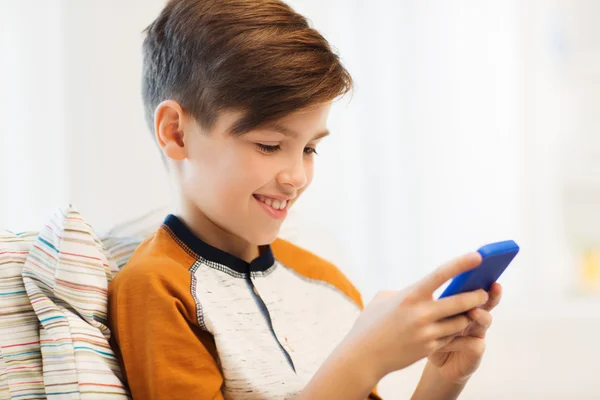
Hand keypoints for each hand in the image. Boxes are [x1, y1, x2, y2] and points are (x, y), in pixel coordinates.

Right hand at [342, 252, 488, 380]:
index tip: (478, 256)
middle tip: (483, 292)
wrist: (363, 356)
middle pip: (460, 302)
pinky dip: (455, 330)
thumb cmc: (371, 323)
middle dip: (477, 296)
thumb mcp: (384, 299)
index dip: (461, 264)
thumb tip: (423, 290)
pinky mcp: (429, 349)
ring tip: (471, 310)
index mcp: (410, 296)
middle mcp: (421, 313)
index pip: (441, 275)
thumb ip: (406, 292)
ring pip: (460, 322)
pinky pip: (451, 337)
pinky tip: (456, 326)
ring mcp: (427, 333)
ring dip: (467, 315)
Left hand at [427, 282, 502, 383]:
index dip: (473, 272)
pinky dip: (463, 341)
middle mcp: (472, 314)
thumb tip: (424, 285)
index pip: (468, 283)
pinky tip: (451, 342)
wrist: (433, 362)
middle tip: (485, 288)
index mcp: (459, 301)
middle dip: (487, 292)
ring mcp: (476, 332)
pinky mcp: (475, 350)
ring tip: (473, 312)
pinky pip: (474, 344)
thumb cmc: (426, 333)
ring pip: (485, 320)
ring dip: (480, 315)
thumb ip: (428, 301)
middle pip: (486, 300)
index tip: (479, 258)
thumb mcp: (424, 313)